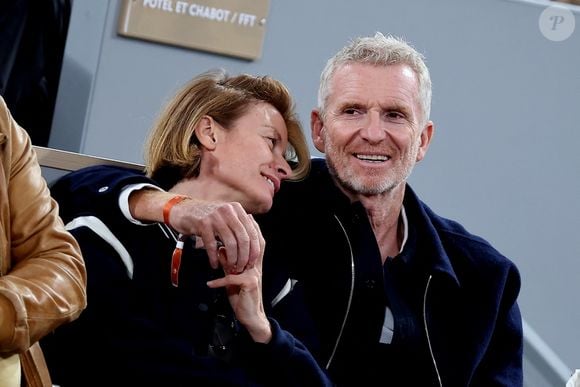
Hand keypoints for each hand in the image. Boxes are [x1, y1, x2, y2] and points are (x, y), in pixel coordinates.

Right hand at [130, 189, 261, 272]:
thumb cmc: (205, 216)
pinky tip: (214, 264)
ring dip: (231, 259)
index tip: (252, 262)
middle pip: (243, 238)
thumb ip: (237, 226)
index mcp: (237, 209)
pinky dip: (214, 257)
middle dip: (244, 257)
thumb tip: (252, 244)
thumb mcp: (225, 216)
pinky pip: (212, 245)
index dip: (254, 249)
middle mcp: (228, 210)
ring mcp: (215, 216)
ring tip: (229, 267)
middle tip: (241, 267)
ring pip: (230, 243)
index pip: (252, 232)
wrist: (182, 209)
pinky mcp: (203, 223)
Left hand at [206, 225, 271, 343]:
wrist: (251, 315)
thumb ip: (229, 262)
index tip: (233, 221)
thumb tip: (220, 249)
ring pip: (237, 260)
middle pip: (247, 245)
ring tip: (214, 259)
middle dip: (234, 238)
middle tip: (221, 230)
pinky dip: (218, 282)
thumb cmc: (241, 294)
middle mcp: (256, 265)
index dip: (244, 230)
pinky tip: (210, 284)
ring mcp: (254, 273)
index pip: (251, 241)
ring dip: (225, 260)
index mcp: (254, 262)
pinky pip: (231, 278)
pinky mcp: (249, 283)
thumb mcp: (233, 276)